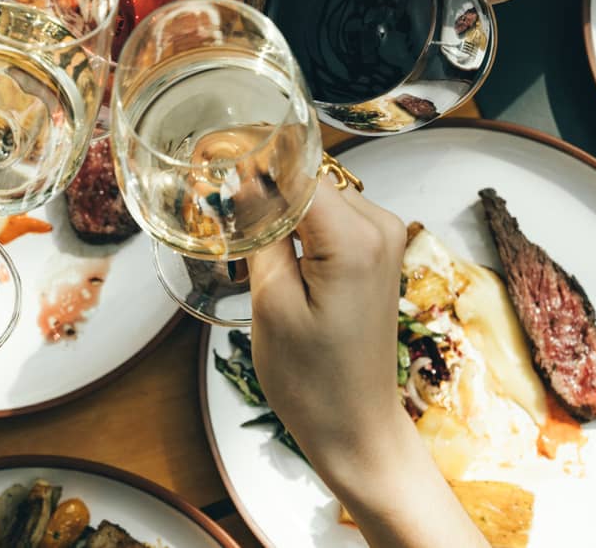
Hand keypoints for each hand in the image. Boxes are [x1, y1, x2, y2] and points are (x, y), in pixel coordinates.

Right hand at [248, 182, 487, 547]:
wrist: (356, 427)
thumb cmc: (313, 381)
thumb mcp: (272, 303)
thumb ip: (261, 232)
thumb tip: (242, 179)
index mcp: (356, 237)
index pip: (295, 172)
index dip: (251, 168)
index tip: (210, 168)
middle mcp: (381, 227)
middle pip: (306, 181)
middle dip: (263, 193)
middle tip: (221, 218)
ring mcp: (385, 239)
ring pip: (316, 197)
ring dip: (280, 214)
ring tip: (247, 250)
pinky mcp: (378, 254)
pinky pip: (331, 219)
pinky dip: (300, 230)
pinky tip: (276, 261)